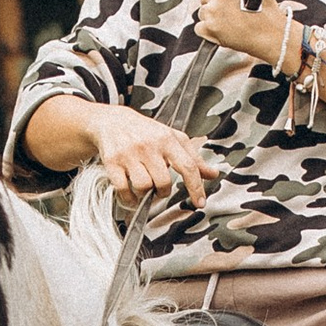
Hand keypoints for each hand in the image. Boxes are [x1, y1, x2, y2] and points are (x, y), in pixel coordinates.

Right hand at [86, 109, 208, 206]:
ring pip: (143, 187)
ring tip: (144, 187)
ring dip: (145, 194)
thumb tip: (213, 174)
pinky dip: (128, 198)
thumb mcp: (172, 139)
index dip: (196, 187)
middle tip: (159, 188)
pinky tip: (131, 195)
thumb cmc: (146, 133)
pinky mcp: (112, 162)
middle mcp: (149, 146)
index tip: (200, 203)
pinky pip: (123, 189)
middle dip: (163, 191)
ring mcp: (129, 154)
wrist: (112, 121)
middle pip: (163, 182)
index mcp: (167, 139)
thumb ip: (193, 158)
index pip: (187, 166)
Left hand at [196, 0, 282, 58]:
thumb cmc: (266, 7)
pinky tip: (224, 30)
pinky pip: (200, 28)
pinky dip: (209, 31)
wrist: (270, 33)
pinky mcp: (210, 27)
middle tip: (232, 10)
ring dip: (212, 17)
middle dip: (215, 3)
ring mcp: (212, 10)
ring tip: (231, 20)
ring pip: (202, 12)